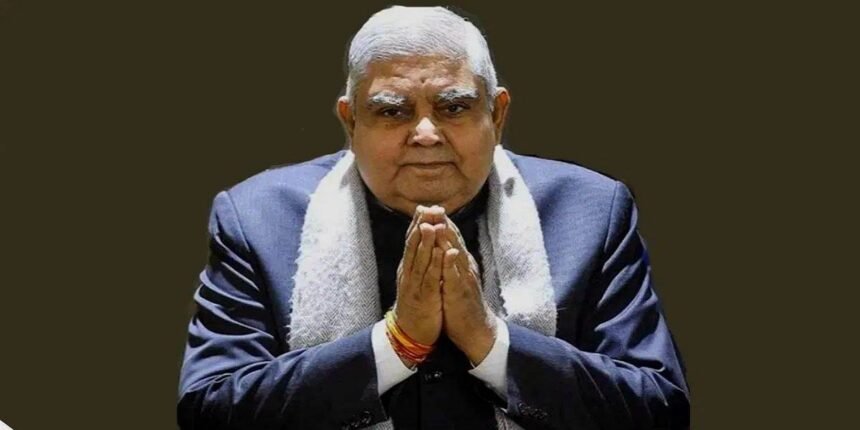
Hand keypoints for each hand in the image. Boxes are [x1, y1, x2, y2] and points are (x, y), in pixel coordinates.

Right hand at [392, 205, 446, 365]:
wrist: (410, 333)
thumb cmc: (416, 304)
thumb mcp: (415, 279)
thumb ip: (417, 261)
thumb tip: (420, 243)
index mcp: (409, 267)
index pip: (413, 241)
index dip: (418, 224)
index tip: (424, 206)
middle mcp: (409, 273)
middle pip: (414, 246)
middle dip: (421, 226)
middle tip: (427, 208)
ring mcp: (415, 285)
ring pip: (420, 260)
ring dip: (426, 242)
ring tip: (431, 225)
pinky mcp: (425, 297)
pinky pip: (430, 279)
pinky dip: (435, 265)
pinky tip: (441, 254)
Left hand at [437, 217, 496, 365]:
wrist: (477, 331)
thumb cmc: (463, 304)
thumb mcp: (455, 278)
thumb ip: (451, 261)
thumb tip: (443, 243)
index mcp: (461, 263)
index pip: (450, 238)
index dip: (441, 222)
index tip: (429, 206)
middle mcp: (465, 267)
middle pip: (454, 241)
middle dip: (444, 224)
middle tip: (434, 206)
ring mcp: (464, 280)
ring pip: (455, 255)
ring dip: (447, 239)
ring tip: (440, 223)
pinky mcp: (461, 294)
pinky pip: (456, 277)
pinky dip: (451, 264)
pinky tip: (448, 253)